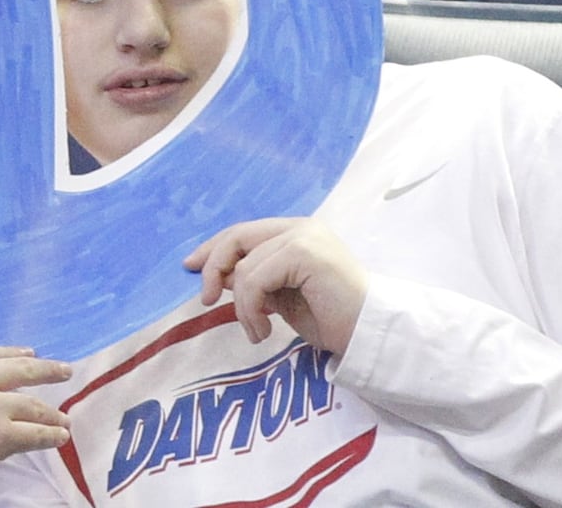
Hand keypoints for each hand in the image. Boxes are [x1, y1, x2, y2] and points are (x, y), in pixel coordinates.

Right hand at [0, 346, 71, 507]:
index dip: (15, 354)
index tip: (31, 354)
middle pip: (20, 369)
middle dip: (48, 370)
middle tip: (65, 372)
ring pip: (32, 406)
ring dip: (52, 414)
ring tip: (63, 421)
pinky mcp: (0, 435)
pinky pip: (36, 433)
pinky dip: (52, 436)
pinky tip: (60, 438)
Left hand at [185, 218, 366, 356]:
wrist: (370, 334)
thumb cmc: (332, 319)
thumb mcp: (282, 297)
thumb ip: (255, 280)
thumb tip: (216, 274)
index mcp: (296, 232)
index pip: (243, 232)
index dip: (213, 248)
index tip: (190, 268)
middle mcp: (299, 227)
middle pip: (236, 237)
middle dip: (212, 267)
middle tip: (204, 300)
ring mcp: (303, 236)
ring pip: (243, 266)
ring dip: (240, 306)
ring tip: (255, 330)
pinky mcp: (303, 252)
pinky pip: (253, 278)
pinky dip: (249, 308)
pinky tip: (263, 330)